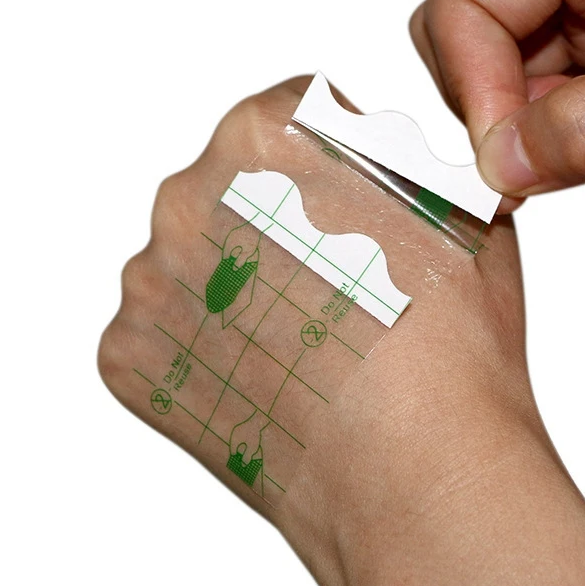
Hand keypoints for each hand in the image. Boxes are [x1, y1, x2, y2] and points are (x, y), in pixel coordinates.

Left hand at [99, 78, 584, 585]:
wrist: (420, 473)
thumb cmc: (449, 345)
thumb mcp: (455, 211)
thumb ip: (401, 164)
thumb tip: (386, 166)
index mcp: (263, 136)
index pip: (284, 112)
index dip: (326, 156)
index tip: (341, 199)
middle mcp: (187, 194)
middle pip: (231, 185)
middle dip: (276, 218)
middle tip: (329, 276)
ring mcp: (149, 279)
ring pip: (194, 260)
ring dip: (238, 284)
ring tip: (303, 336)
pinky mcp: (129, 356)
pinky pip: (166, 331)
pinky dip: (206, 348)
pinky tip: (268, 377)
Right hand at [411, 0, 584, 209]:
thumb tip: (499, 165)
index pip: (470, 0)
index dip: (471, 83)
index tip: (503, 157)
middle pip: (473, 36)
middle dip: (485, 106)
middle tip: (520, 169)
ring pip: (504, 81)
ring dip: (518, 134)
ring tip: (564, 171)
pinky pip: (546, 110)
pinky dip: (547, 148)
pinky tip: (578, 167)